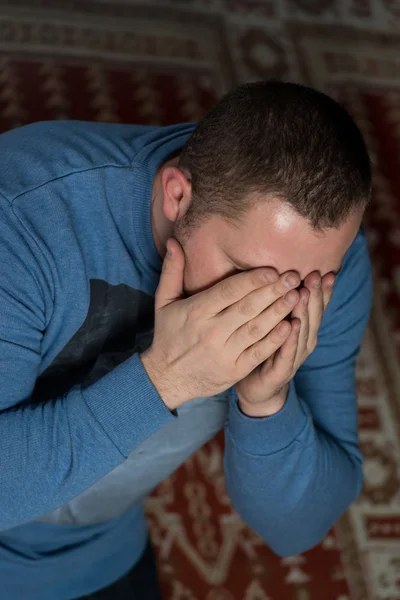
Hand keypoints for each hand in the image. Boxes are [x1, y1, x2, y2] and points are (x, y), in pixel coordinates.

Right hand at [140, 238, 301, 410]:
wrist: (167, 378)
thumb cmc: (168, 335)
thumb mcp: (163, 302)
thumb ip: (171, 271)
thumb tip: (174, 241)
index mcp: (196, 312)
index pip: (228, 292)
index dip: (252, 281)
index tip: (272, 270)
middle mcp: (211, 332)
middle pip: (247, 308)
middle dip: (273, 291)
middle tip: (293, 276)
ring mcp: (224, 352)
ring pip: (257, 329)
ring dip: (279, 312)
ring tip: (297, 296)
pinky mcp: (234, 370)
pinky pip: (258, 352)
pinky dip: (275, 340)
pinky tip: (291, 326)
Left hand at [236, 271, 335, 416]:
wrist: (257, 389)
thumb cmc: (265, 350)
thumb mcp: (275, 324)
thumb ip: (282, 304)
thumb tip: (282, 274)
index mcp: (304, 330)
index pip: (317, 308)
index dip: (323, 291)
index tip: (327, 272)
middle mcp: (304, 343)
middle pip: (313, 316)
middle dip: (315, 295)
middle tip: (315, 275)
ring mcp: (294, 358)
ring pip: (303, 333)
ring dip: (304, 313)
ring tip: (303, 294)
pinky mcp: (281, 372)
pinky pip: (287, 354)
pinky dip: (290, 339)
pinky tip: (291, 325)